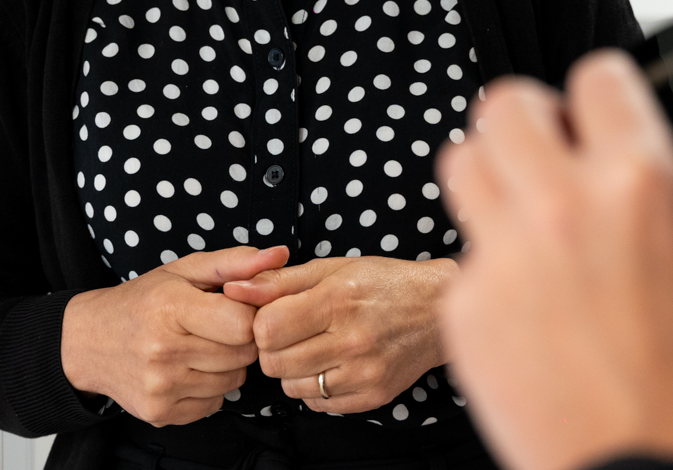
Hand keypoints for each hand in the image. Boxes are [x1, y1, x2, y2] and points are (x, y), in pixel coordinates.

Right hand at [61, 245, 288, 425]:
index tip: (234, 307)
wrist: (88, 342)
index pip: (243, 324)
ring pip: (232, 381)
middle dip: (239, 339)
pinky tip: (188, 369)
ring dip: (226, 364)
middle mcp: (163, 352)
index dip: (247, 314)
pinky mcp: (160, 413)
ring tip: (200, 346)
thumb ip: (235, 263)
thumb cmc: (141, 301)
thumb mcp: (183, 271)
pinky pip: (214, 404)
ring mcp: (160, 387)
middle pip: (242, 355)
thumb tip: (280, 254)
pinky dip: (210, 388)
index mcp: (171, 309)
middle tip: (216, 326)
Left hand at [222, 256, 455, 412]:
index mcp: (338, 301)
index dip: (261, 323)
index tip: (275, 314)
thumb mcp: (332, 269)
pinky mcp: (373, 396)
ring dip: (293, 369)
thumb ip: (280, 281)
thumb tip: (234, 289)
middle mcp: (352, 340)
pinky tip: (331, 364)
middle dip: (273, 348)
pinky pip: (319, 403)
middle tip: (292, 332)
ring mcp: (364, 372)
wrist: (438, 309)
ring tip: (313, 347)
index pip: (268, 329)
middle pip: (275, 363)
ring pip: (292, 387)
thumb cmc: (383, 282)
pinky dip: (316, 387)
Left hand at [436, 50, 672, 469]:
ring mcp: (505, 256)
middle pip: (507, 105)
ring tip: (524, 213)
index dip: (602, 93)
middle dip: (533, 121)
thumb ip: (671, 202)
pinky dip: (491, 267)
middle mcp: (563, 207)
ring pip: (464, 163)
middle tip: (550, 151)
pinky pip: (464, 256)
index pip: (596, 76)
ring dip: (494, 176)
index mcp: (640, 184)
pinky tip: (528, 303)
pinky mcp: (467, 309)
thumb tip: (645, 172)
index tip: (600, 110)